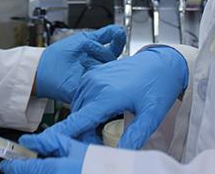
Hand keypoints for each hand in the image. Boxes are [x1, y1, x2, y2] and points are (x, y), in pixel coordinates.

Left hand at [0, 132, 87, 173]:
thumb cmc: (98, 163)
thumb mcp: (74, 147)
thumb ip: (49, 143)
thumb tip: (27, 141)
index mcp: (55, 169)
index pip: (25, 169)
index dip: (12, 166)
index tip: (6, 163)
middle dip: (24, 171)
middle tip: (21, 165)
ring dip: (34, 173)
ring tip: (41, 166)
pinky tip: (54, 170)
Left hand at [35, 25, 124, 102]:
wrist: (44, 67)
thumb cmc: (60, 54)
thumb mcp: (84, 39)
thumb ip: (103, 35)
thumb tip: (119, 29)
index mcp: (99, 55)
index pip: (116, 48)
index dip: (119, 41)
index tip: (119, 34)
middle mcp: (100, 66)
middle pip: (114, 60)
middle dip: (105, 52)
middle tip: (92, 46)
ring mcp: (95, 77)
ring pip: (108, 71)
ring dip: (97, 61)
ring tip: (83, 58)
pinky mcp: (90, 88)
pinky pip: (99, 83)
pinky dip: (94, 73)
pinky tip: (85, 66)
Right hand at [42, 46, 187, 148]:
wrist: (162, 62)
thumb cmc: (158, 84)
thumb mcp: (151, 115)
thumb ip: (135, 136)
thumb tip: (123, 153)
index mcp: (106, 95)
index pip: (79, 120)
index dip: (66, 134)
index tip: (52, 142)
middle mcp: (95, 84)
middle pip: (77, 116)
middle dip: (83, 132)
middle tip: (100, 141)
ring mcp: (92, 76)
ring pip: (78, 106)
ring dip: (84, 119)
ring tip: (102, 128)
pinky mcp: (94, 73)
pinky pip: (81, 95)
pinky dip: (86, 107)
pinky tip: (101, 112)